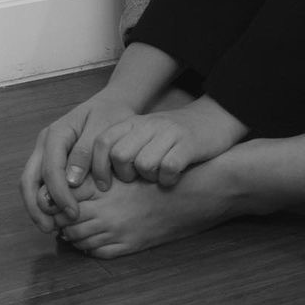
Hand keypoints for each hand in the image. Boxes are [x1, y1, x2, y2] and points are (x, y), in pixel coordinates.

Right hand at [20, 90, 136, 231]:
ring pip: (30, 184)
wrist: (112, 104)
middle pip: (29, 179)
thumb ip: (87, 151)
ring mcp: (44, 152)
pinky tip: (56, 216)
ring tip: (51, 228)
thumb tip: (71, 181)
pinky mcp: (50, 161)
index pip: (50, 169)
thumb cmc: (111, 115)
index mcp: (56, 133)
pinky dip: (44, 201)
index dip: (59, 194)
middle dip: (37, 207)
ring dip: (37, 207)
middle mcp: (44, 143)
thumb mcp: (104, 128)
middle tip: (51, 228)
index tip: (74, 213)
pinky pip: (40, 184)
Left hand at [91, 95, 247, 189]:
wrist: (214, 118)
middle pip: (120, 155)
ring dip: (149, 178)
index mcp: (133, 122)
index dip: (97, 167)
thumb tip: (89, 177)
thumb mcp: (144, 134)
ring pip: (144, 164)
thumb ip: (121, 147)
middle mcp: (149, 125)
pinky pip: (169, 168)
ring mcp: (169, 133)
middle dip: (124, 176)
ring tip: (157, 177)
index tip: (104, 186)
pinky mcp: (189, 144)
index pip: (102, 142)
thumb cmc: (173, 134)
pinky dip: (168, 180)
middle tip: (136, 181)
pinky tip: (173, 179)